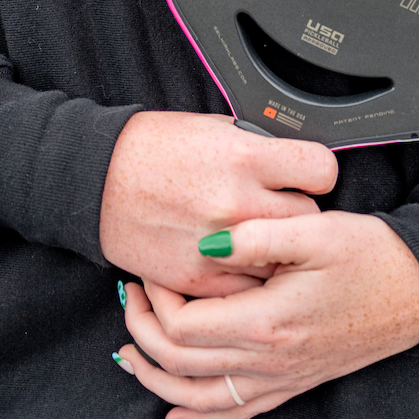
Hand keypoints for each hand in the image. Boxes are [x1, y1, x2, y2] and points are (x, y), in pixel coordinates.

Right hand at [99, 112, 337, 296]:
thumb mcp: (212, 127)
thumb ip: (257, 147)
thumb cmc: (152, 148)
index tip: (308, 174)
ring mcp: (220, 247)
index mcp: (244, 157)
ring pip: (283, 261)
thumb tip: (290, 160)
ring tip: (258, 234)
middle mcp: (236, 203)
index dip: (317, 171)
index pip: (321, 170)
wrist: (97, 180)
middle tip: (281, 205)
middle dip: (300, 211)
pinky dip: (249, 278)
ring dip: (277, 250)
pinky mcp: (201, 281)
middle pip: (309, 219)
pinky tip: (238, 260)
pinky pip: (249, 290)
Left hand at [113, 213, 418, 418]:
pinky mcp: (292, 383)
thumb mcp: (315, 230)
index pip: (184, 327)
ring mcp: (282, 379)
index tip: (149, 268)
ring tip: (129, 351)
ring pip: (199, 399)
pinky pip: (235, 414)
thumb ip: (255, 236)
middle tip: (130, 296)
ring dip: (156, 377)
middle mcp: (270, 361)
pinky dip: (197, 415)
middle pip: (181, 365)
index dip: (156, 299)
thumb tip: (203, 246)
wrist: (417, 290)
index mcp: (269, 323)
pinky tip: (175, 409)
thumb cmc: (370, 255)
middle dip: (143, 332)